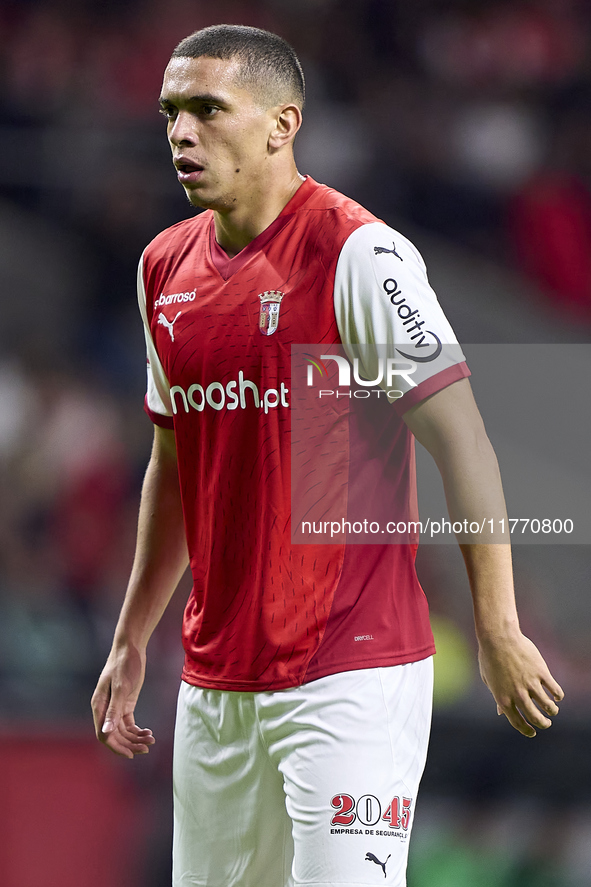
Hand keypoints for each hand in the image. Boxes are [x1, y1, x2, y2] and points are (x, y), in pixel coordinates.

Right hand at [91, 643, 154, 758]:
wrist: (131, 648)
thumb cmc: (123, 664)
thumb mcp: (121, 687)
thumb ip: (114, 710)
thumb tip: (106, 731)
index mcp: (99, 706)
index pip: (104, 734)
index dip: (116, 746)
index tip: (130, 754)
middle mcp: (105, 709)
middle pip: (114, 735)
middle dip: (130, 744)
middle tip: (147, 748)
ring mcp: (115, 707)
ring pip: (123, 731)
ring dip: (135, 738)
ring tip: (151, 740)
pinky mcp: (125, 703)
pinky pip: (129, 723)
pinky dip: (137, 730)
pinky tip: (148, 732)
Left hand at [477, 631, 563, 736]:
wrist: (498, 637)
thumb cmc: (489, 657)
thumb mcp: (488, 680)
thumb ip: (497, 697)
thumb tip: (500, 712)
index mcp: (503, 699)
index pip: (517, 723)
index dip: (527, 731)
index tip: (533, 733)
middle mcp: (518, 695)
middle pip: (535, 717)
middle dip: (543, 724)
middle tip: (546, 724)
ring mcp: (531, 684)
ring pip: (548, 706)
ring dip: (552, 711)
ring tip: (552, 710)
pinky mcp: (541, 673)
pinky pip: (554, 689)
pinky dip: (558, 695)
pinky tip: (557, 696)